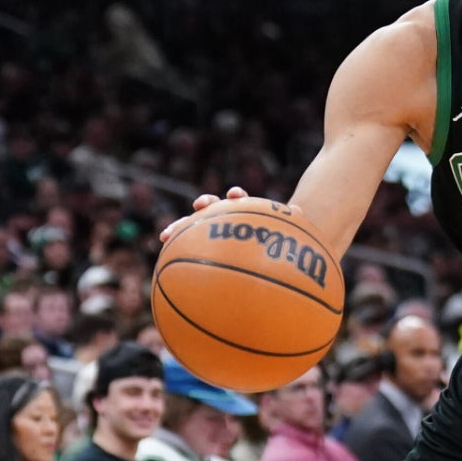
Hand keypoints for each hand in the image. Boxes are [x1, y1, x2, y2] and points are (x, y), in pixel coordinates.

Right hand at [158, 187, 302, 243]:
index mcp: (246, 214)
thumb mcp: (288, 237)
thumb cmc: (278, 245)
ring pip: (194, 228)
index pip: (240, 200)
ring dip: (180, 228)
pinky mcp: (203, 248)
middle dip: (205, 205)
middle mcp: (227, 221)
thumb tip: (299, 210)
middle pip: (212, 209)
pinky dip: (175, 256)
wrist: (267, 257)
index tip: (234, 195)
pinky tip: (162, 265)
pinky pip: (187, 252)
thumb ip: (292, 222)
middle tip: (200, 205)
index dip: (236, 196)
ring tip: (167, 234)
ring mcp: (213, 233)